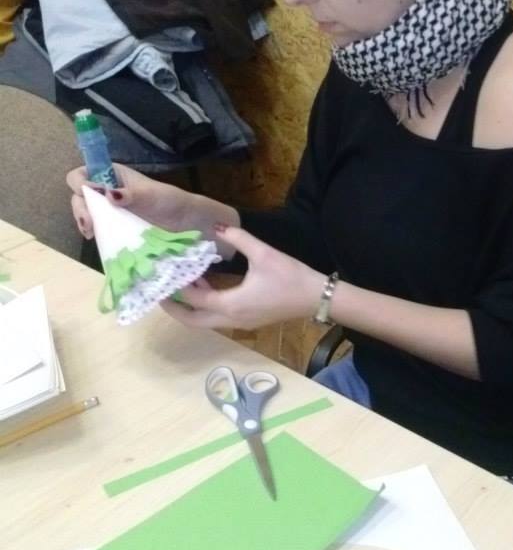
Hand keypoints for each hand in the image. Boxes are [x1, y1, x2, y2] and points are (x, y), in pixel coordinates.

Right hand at [67, 163, 193, 239]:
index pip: (83, 173)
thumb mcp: (151, 195)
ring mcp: (108, 208)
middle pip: (79, 194)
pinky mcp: (112, 225)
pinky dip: (92, 230)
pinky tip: (94, 237)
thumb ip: (131, 194)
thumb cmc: (168, 201)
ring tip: (90, 232)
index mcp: (112, 174)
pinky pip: (95, 226)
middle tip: (88, 222)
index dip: (80, 182)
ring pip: (84, 211)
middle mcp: (106, 189)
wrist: (183, 221)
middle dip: (80, 207)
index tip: (87, 195)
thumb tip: (108, 194)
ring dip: (83, 220)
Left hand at [160, 226, 325, 329]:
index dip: (177, 287)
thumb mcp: (263, 253)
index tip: (163, 274)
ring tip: (183, 282)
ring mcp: (239, 324)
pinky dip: (206, 306)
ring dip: (192, 306)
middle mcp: (231, 319)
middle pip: (193, 321)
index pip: (194, 299)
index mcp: (231, 304)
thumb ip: (237, 238)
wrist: (316, 298)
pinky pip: (218, 319)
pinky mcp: (247, 322)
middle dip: (175, 309)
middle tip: (160, 291)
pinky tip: (207, 285)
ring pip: (205, 322)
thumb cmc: (290, 277)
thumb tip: (217, 226)